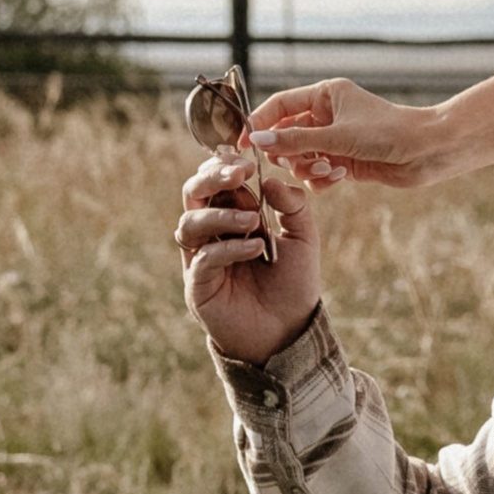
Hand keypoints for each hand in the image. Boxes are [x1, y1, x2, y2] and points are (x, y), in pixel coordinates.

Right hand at [178, 147, 322, 361]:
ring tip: (255, 221)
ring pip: (190, 224)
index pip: (216, 181)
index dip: (224, 166)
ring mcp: (200, 260)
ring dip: (222, 215)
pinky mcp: (198, 287)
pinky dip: (229, 249)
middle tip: (240, 173)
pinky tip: (256, 247)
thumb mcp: (304, 239)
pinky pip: (203, 258)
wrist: (290, 332)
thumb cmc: (293, 284)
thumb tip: (271, 181)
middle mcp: (210, 234)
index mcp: (231, 216)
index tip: (247, 162)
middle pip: (192, 194)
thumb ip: (293, 206)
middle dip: (212, 178)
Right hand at [246, 77, 441, 188]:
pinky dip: (321, 179)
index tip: (243, 145)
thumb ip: (294, 140)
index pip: (279, 105)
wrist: (426, 152)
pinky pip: (316, 173)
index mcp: (325, 94)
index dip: (259, 123)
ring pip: (300, 157)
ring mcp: (335, 140)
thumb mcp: (336, 136)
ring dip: (307, 168)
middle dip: (288, 153)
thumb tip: (256, 142)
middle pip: (286, 135)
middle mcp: (327, 115)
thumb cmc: (387, 132)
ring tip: (326, 170)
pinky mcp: (344, 162)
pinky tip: (338, 178)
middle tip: (294, 162)